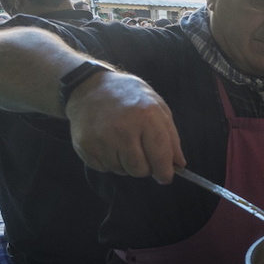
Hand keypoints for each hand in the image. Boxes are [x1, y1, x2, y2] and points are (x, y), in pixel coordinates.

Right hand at [65, 71, 185, 183]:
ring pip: (121, 170)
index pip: (160, 156)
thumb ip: (171, 137)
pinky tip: (108, 143)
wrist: (90, 87)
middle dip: (145, 166)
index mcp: (146, 116)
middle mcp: (123, 128)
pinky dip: (109, 161)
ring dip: (125, 163)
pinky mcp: (84, 145)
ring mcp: (101, 138)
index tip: (165, 177)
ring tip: (122, 142)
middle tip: (141, 151)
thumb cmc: (130, 97)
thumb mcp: (158, 107)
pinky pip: (103, 168)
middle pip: (140, 170)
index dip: (165, 172)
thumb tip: (179, 165)